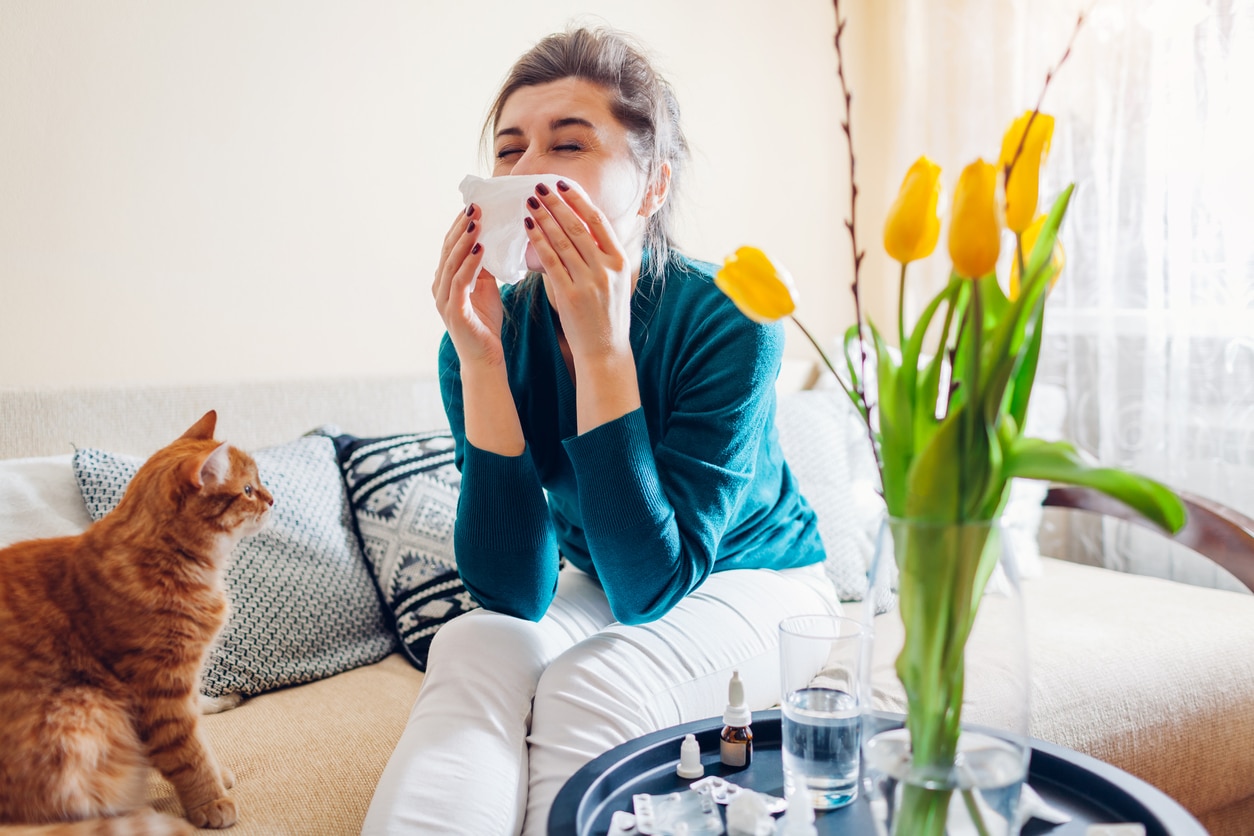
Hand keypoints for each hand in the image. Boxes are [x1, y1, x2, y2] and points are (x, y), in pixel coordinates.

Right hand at [432, 204, 503, 367]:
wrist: (485, 357)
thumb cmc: (485, 323)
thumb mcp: (486, 287)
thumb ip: (483, 266)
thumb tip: (490, 240)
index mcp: (445, 280)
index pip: (450, 246)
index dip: (460, 226)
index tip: (474, 206)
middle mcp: (440, 287)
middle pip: (448, 250)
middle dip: (461, 227)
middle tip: (475, 207)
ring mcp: (444, 300)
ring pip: (451, 263)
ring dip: (465, 240)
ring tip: (477, 222)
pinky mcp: (454, 312)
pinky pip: (459, 282)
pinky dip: (469, 263)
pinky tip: (480, 249)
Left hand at [524, 181, 633, 366]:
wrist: (605, 350)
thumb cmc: (606, 314)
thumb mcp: (614, 281)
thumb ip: (602, 255)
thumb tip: (583, 226)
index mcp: (620, 262)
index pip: (598, 222)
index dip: (579, 200)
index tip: (563, 184)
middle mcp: (607, 269)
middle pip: (578, 227)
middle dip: (557, 204)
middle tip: (539, 186)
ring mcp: (589, 282)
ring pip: (563, 241)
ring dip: (544, 218)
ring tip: (530, 202)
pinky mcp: (570, 296)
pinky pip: (551, 263)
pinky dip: (539, 243)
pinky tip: (529, 229)